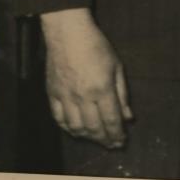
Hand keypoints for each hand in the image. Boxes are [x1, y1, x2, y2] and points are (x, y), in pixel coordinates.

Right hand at [40, 7, 132, 148]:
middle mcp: (83, 97)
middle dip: (104, 140)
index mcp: (102, 89)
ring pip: (75, 128)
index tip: (121, 142)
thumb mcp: (116, 66)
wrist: (68, 34)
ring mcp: (65, 97)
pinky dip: (68, 129)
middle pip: (94, 128)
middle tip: (111, 145)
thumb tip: (127, 117)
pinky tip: (76, 130)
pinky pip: (59, 119)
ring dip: (87, 137)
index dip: (117, 134)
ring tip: (96, 138)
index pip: (111, 120)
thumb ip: (122, 93)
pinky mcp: (52, 94)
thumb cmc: (96, 46)